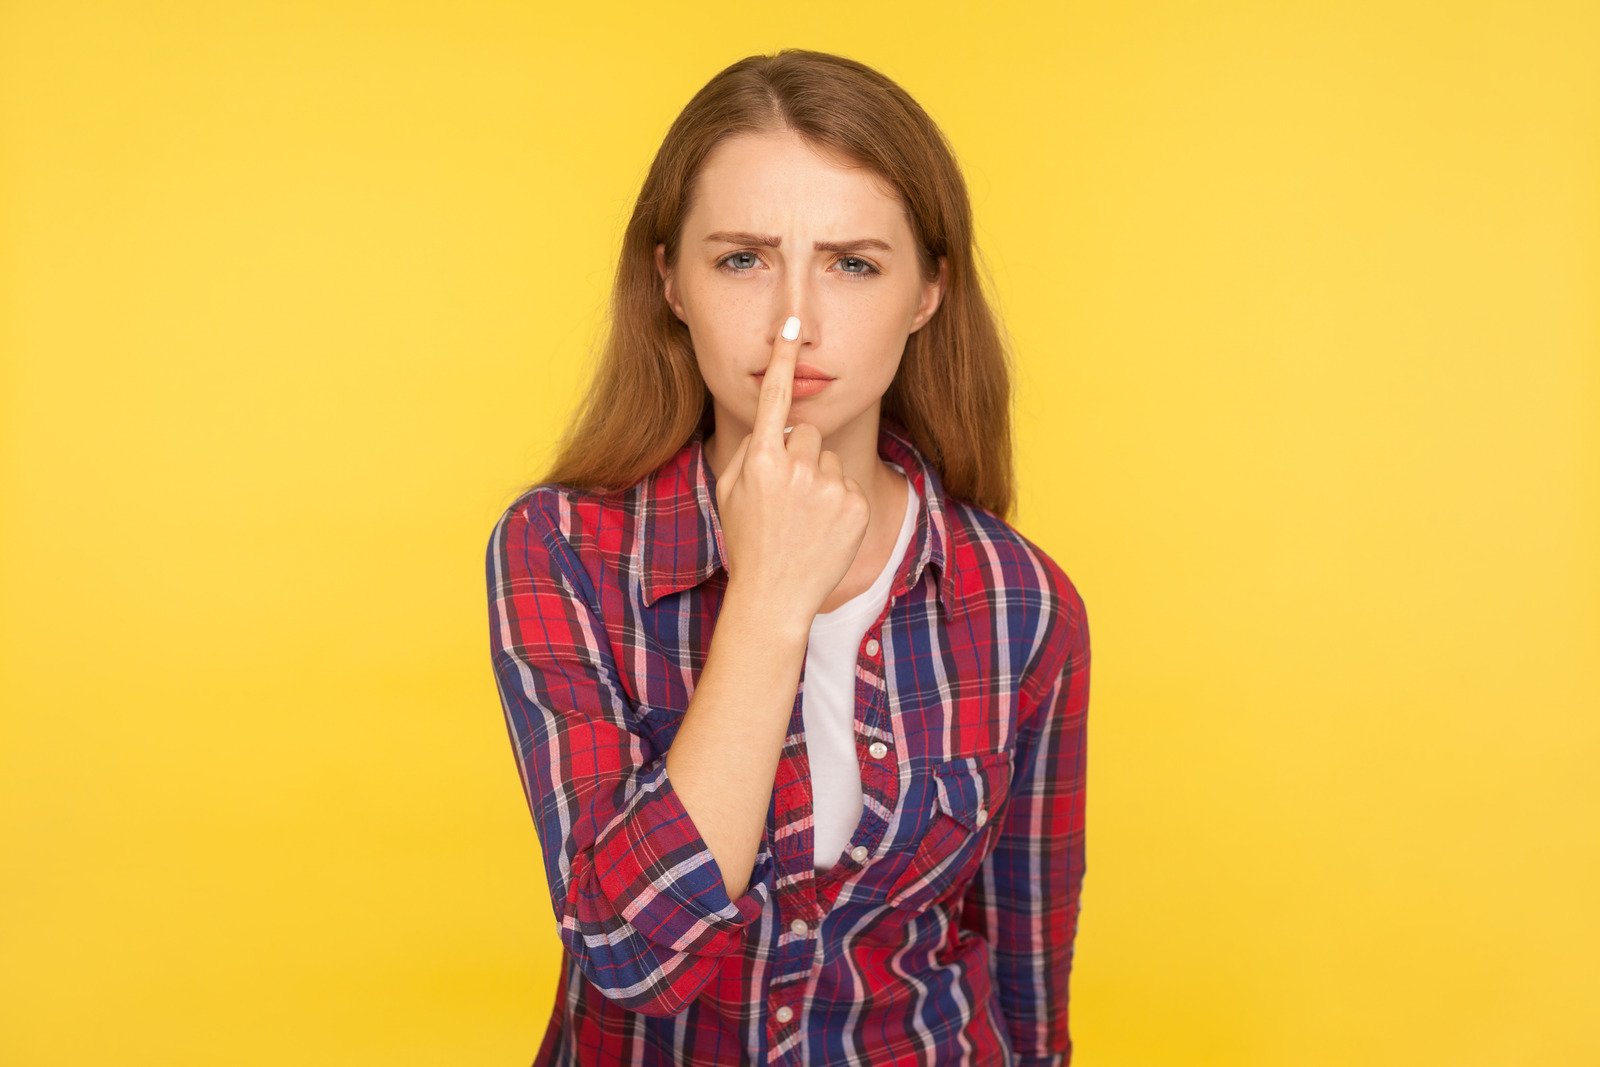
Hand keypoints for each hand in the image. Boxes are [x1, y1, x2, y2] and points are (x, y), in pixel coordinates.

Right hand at [715, 314, 871, 629]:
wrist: (775, 595)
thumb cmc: (748, 540)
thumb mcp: (732, 491)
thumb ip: (753, 450)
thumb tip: (775, 424)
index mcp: (761, 460)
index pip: (775, 397)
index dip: (783, 359)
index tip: (792, 325)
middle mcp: (796, 467)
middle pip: (806, 432)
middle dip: (799, 454)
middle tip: (786, 495)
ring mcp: (829, 486)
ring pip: (828, 459)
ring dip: (818, 480)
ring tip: (803, 518)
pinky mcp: (855, 504)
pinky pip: (846, 485)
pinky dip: (838, 504)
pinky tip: (822, 530)